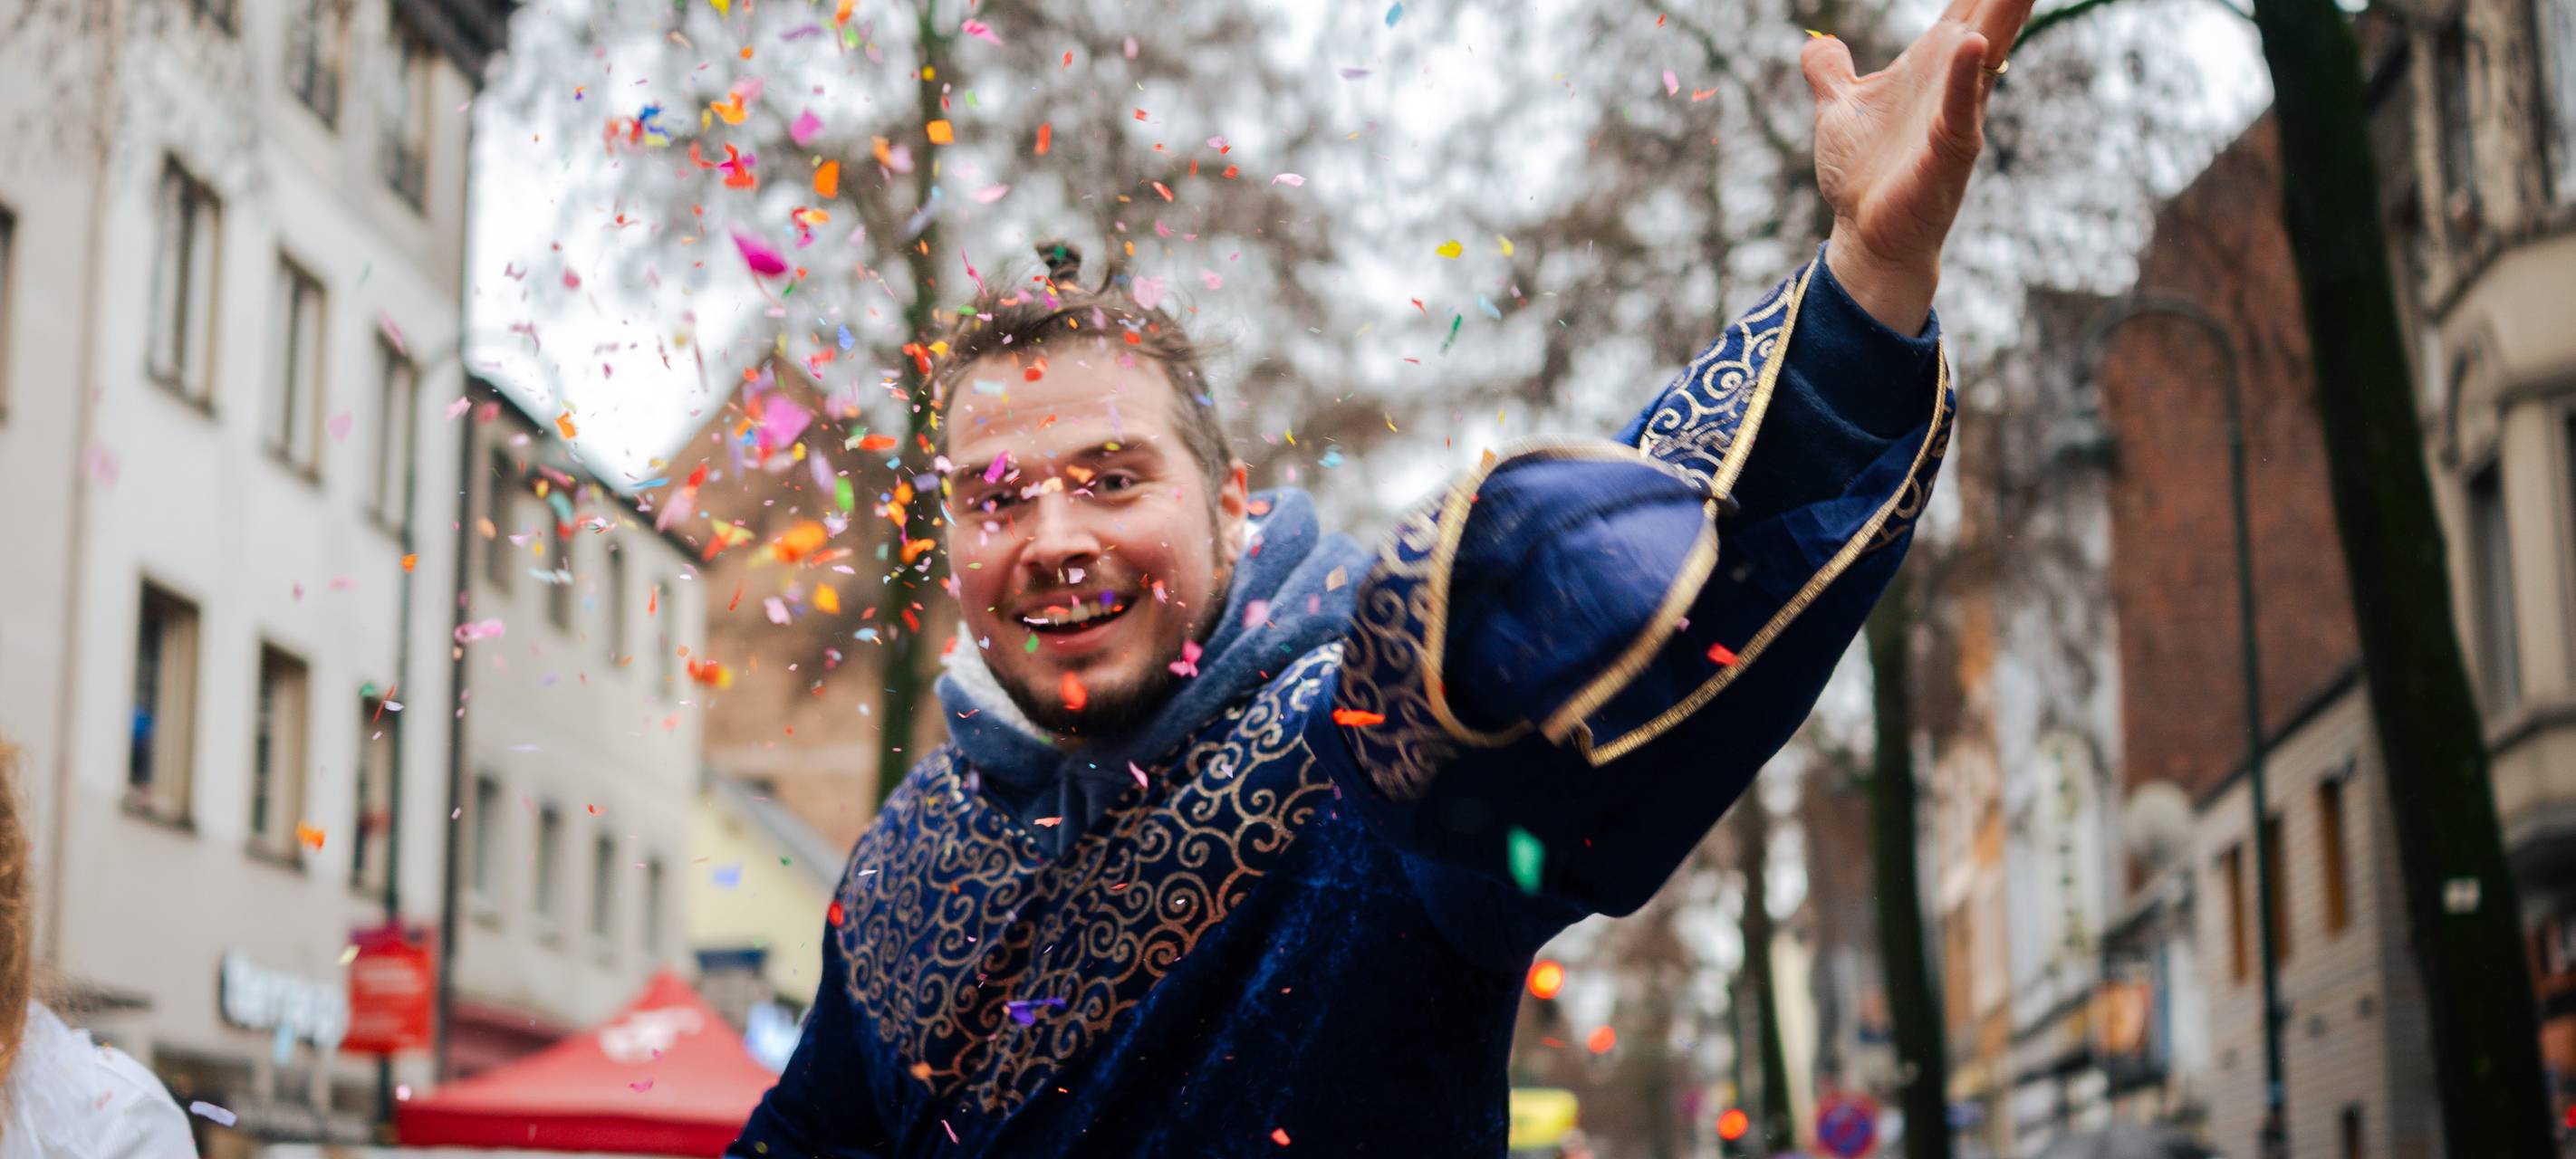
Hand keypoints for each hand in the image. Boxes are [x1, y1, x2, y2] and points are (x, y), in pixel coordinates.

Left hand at [1804, 0, 2034, 332]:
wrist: (1866, 235)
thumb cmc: (1863, 175)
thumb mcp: (1838, 111)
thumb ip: (1831, 74)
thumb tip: (1819, 43)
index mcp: (1931, 65)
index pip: (1966, 6)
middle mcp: (1953, 82)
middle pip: (1988, 19)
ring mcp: (1957, 116)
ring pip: (1987, 54)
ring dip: (2005, 14)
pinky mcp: (1948, 152)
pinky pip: (1960, 109)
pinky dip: (1965, 78)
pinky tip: (1972, 44)